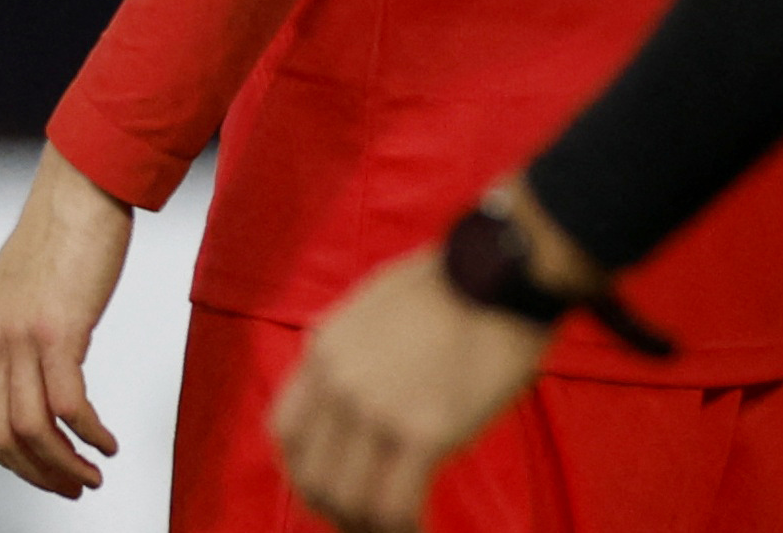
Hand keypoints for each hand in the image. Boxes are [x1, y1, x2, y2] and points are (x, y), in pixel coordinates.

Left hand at [0, 144, 132, 495]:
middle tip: (73, 487)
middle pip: (0, 435)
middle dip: (36, 473)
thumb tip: (37, 371)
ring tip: (94, 475)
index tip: (43, 469)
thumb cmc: (63, 232)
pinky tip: (109, 443)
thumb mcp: (24, 288)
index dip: (9, 455)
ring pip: (33, 430)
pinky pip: (69, 406)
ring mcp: (21, 335)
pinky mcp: (58, 330)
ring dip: (64, 465)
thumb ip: (20, 329)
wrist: (81, 187)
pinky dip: (89, 435)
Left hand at [274, 245, 547, 532]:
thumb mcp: (369, 306)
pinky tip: (420, 529)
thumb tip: (340, 389)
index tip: (334, 488)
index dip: (305, 472)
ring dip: (370, 527)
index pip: (284, 433)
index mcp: (324, 351)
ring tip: (397, 529)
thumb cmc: (448, 289)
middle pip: (313, 476)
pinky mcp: (425, 431)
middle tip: (368, 521)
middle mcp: (339, 382)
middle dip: (337, 510)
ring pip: (350, 501)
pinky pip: (396, 506)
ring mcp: (378, 408)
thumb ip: (346, 352)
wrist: (498, 276)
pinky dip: (404, 530)